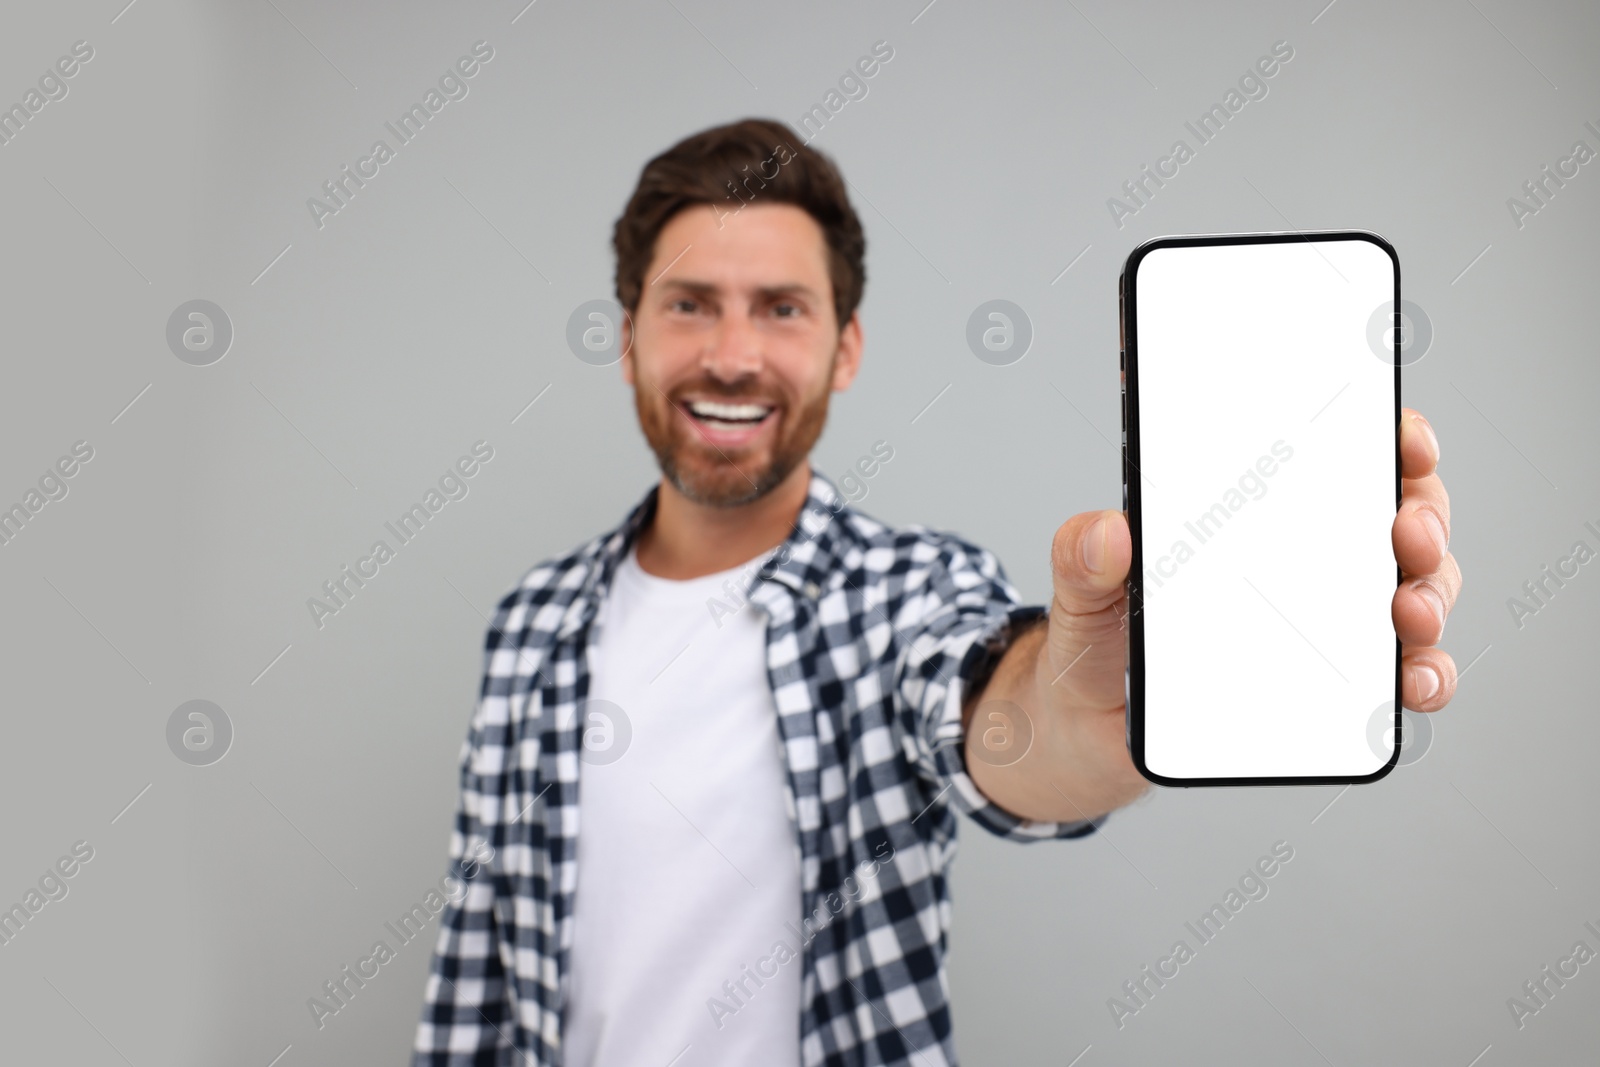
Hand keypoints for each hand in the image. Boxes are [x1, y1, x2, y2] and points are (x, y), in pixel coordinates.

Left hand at [968, 410, 1460, 819]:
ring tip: (1410, 614)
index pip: (1340, 455)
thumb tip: (1107, 532)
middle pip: (1399, 517)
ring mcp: (1331, 622)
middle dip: (1423, 517)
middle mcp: (1308, 557)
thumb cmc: (1100, 637)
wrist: (1089, 726)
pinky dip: (1426, 677)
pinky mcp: (1339, 689)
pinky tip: (1413, 683)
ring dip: (1432, 597)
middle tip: (1407, 533)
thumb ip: (1081, 557)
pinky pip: (1404, 675)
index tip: (1406, 441)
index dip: (1388, 438)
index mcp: (1254, 513)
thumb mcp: (1082, 590)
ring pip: (1417, 591)